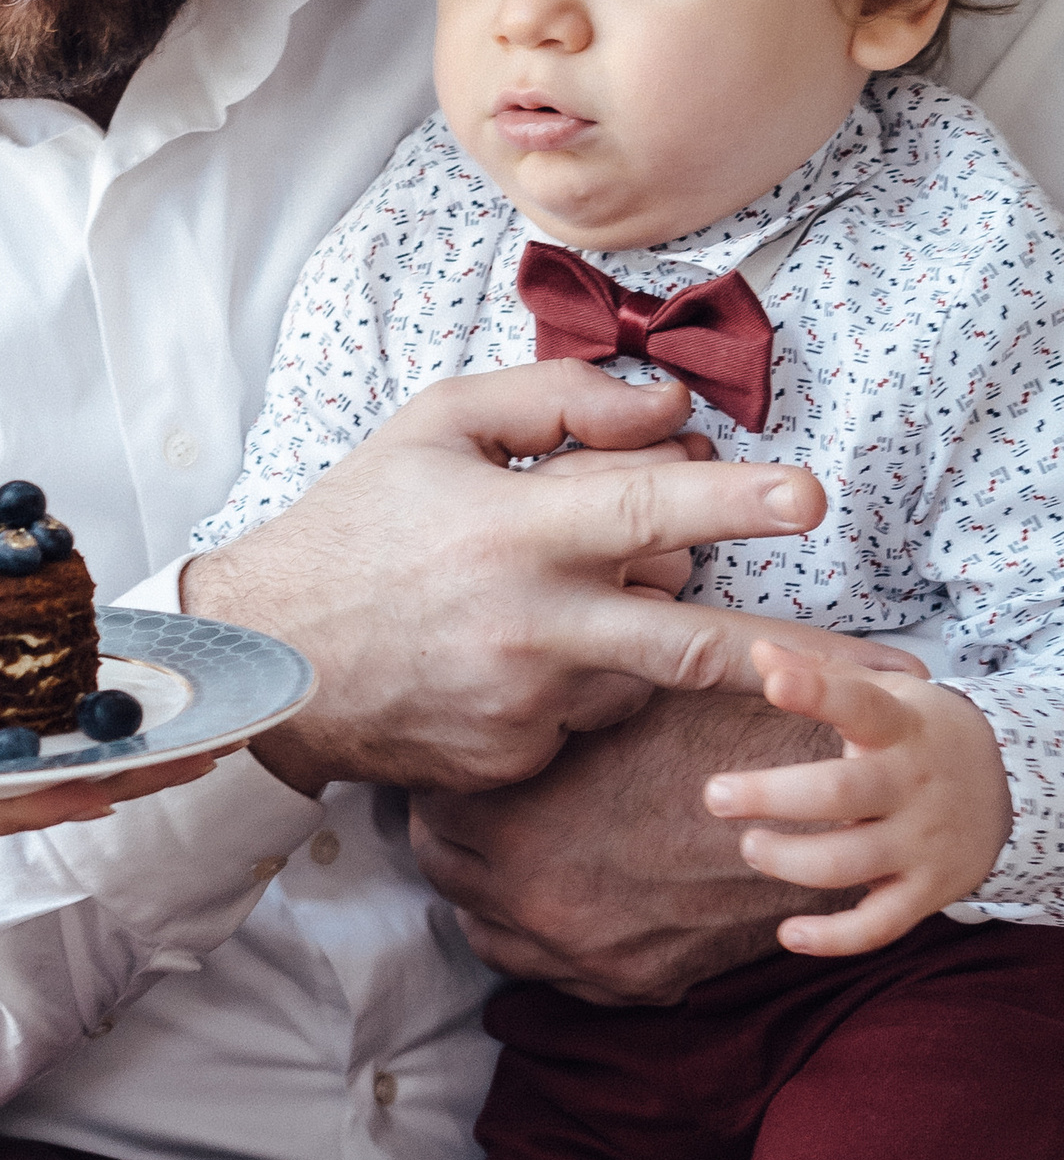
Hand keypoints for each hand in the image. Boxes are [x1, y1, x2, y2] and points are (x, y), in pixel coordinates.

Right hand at [181, 361, 908, 794]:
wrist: (266, 654)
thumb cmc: (355, 524)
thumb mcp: (435, 426)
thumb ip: (557, 401)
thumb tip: (673, 413)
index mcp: (508, 531)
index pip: (642, 509)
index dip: (733, 503)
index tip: (811, 500)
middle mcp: (524, 626)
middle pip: (691, 646)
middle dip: (798, 655)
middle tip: (894, 666)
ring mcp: (519, 704)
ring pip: (642, 673)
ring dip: (642, 634)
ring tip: (567, 601)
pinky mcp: (510, 758)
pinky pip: (586, 717)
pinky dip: (579, 682)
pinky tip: (510, 657)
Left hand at [408, 689, 877, 1004]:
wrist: (824, 810)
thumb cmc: (722, 737)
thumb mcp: (618, 703)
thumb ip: (548, 715)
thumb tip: (496, 691)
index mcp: (513, 824)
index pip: (431, 810)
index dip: (444, 779)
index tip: (458, 764)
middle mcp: (532, 900)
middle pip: (446, 874)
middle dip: (451, 838)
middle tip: (468, 810)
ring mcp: (580, 953)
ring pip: (489, 934)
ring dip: (488, 897)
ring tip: (508, 857)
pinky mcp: (632, 984)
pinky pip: (556, 976)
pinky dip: (549, 942)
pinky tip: (567, 902)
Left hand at [705, 644, 1011, 955]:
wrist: (1008, 789)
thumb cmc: (918, 735)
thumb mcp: (885, 694)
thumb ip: (822, 674)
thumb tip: (759, 651)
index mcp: (900, 727)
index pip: (859, 704)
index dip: (817, 693)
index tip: (774, 681)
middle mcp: (912, 785)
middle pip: (838, 793)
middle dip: (770, 796)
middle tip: (715, 795)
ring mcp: (923, 842)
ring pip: (848, 863)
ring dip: (789, 861)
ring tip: (751, 845)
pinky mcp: (927, 891)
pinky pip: (881, 926)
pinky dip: (835, 940)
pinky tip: (789, 935)